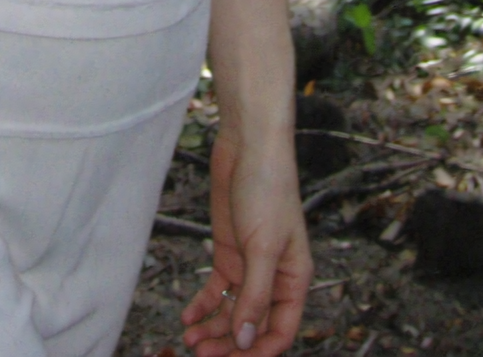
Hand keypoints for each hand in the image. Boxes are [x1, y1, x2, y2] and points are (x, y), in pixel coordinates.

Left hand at [180, 131, 310, 355]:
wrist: (247, 145)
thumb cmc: (268, 188)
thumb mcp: (263, 247)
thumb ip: (256, 296)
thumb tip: (247, 341)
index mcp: (294, 280)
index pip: (281, 332)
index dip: (259, 352)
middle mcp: (273, 278)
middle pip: (253, 326)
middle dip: (229, 345)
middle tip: (201, 355)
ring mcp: (249, 266)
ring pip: (232, 312)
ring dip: (212, 329)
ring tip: (190, 340)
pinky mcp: (228, 252)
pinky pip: (216, 291)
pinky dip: (202, 306)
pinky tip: (188, 317)